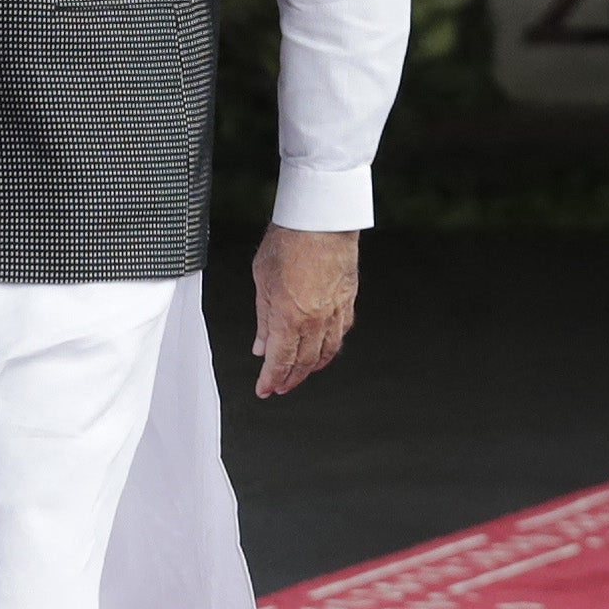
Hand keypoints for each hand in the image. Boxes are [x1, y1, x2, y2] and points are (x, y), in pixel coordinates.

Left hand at [250, 226, 358, 398]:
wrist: (321, 220)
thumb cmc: (289, 241)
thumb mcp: (262, 281)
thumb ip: (263, 319)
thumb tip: (260, 345)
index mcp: (289, 317)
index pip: (280, 361)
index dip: (271, 379)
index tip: (264, 389)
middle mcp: (316, 320)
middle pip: (304, 362)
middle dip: (290, 379)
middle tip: (279, 387)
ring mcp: (335, 312)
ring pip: (325, 352)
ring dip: (311, 369)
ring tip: (300, 375)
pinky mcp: (348, 301)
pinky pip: (340, 334)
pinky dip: (330, 349)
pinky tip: (323, 351)